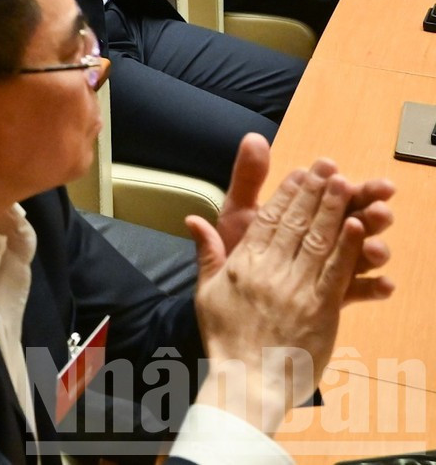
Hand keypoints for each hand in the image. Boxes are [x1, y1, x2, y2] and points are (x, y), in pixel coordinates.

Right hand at [187, 148, 393, 435]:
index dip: (285, 194)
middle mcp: (270, 272)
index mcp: (243, 265)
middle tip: (329, 168)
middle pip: (295, 224)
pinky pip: (335, 273)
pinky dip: (346, 248)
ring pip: (317, 242)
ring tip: (346, 186)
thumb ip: (206, 254)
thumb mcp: (207, 292)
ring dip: (333, 211)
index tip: (299, 172)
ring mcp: (297, 290)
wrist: (248, 380)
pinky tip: (355, 227)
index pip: (267, 221)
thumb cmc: (225, 338)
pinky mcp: (320, 310)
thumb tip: (192, 219)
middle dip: (313, 193)